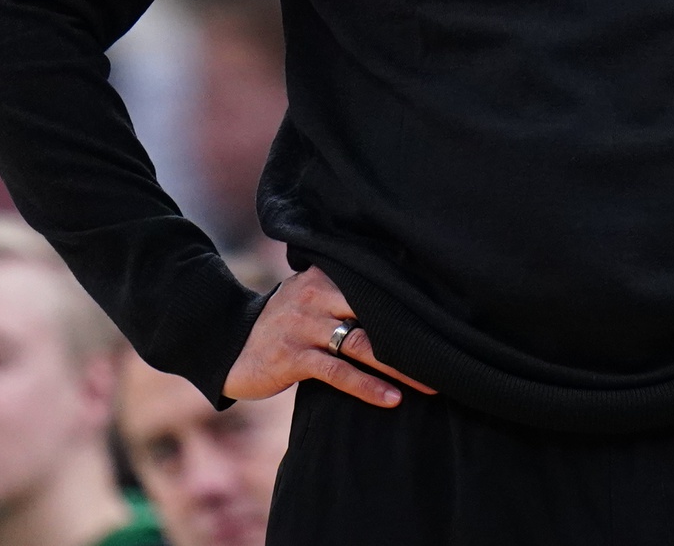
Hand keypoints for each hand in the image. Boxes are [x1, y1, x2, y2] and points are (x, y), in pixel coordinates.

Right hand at [223, 265, 435, 407]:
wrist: (227, 342)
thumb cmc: (283, 321)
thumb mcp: (310, 295)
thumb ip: (345, 290)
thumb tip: (398, 292)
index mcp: (325, 274)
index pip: (377, 282)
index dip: (411, 300)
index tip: (445, 316)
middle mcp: (316, 294)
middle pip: (377, 312)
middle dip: (412, 334)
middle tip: (446, 352)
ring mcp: (304, 325)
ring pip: (363, 344)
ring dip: (399, 366)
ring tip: (429, 383)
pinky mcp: (293, 356)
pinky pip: (338, 372)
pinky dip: (367, 386)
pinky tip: (391, 399)